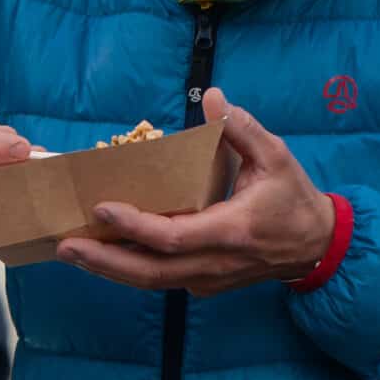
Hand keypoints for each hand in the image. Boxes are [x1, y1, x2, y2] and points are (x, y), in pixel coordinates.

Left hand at [56, 88, 334, 294]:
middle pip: (151, 271)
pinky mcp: (203, 284)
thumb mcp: (277, 156)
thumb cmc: (294, 198)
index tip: (102, 208)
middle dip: (105, 260)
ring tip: (71, 251)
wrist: (314, 247)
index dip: (136, 226)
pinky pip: (160, 279)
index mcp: (232, 230)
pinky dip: (128, 269)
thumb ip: (242, 127)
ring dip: (109, 269)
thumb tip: (212, 95)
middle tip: (64, 244)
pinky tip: (102, 254)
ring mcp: (208, 279)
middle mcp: (215, 263)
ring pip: (151, 281)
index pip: (175, 236)